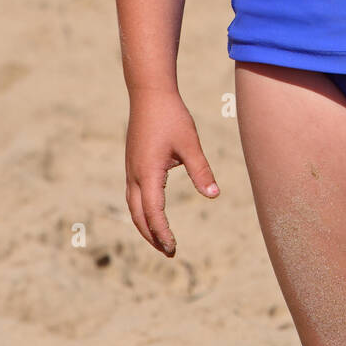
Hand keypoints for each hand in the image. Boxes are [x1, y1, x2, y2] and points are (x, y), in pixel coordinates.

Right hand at [125, 89, 218, 254]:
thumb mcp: (190, 144)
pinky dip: (142, 210)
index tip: (173, 248)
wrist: (149, 93)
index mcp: (148, 173)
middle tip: (169, 252)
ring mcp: (131, 169)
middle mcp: (135, 175)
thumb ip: (201, 170)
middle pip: (139, 216)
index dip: (162, 233)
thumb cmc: (171, 116)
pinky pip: (133, 195)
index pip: (153, 213)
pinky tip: (153, 212)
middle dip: (152, 236)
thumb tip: (214, 195)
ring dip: (145, 225)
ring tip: (160, 239)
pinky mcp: (132, 163)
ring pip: (133, 206)